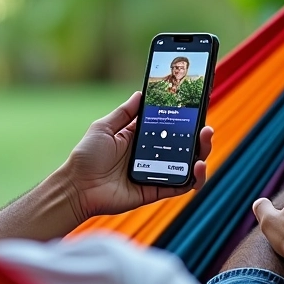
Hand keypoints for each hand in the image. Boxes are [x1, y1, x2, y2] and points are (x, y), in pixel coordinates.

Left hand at [60, 91, 213, 223]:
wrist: (77, 186)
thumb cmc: (86, 156)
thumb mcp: (104, 127)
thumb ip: (124, 112)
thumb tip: (141, 93)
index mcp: (139, 138)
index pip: (169, 127)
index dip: (184, 120)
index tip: (197, 108)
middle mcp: (151, 155)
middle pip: (184, 146)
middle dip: (200, 136)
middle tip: (206, 128)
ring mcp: (155, 173)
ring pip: (187, 165)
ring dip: (202, 155)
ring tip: (204, 143)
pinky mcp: (155, 190)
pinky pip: (181, 186)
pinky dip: (193, 179)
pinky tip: (197, 167)